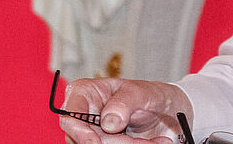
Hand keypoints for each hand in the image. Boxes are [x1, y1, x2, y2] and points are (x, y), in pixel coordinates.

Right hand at [60, 77, 189, 143]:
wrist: (163, 112)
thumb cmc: (146, 95)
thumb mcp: (139, 93)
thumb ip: (122, 104)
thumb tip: (107, 122)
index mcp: (84, 93)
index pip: (69, 114)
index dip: (79, 131)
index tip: (95, 142)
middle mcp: (82, 115)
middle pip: (85, 138)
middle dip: (114, 142)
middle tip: (143, 141)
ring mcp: (91, 133)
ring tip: (152, 141)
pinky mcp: (102, 143)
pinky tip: (151, 143)